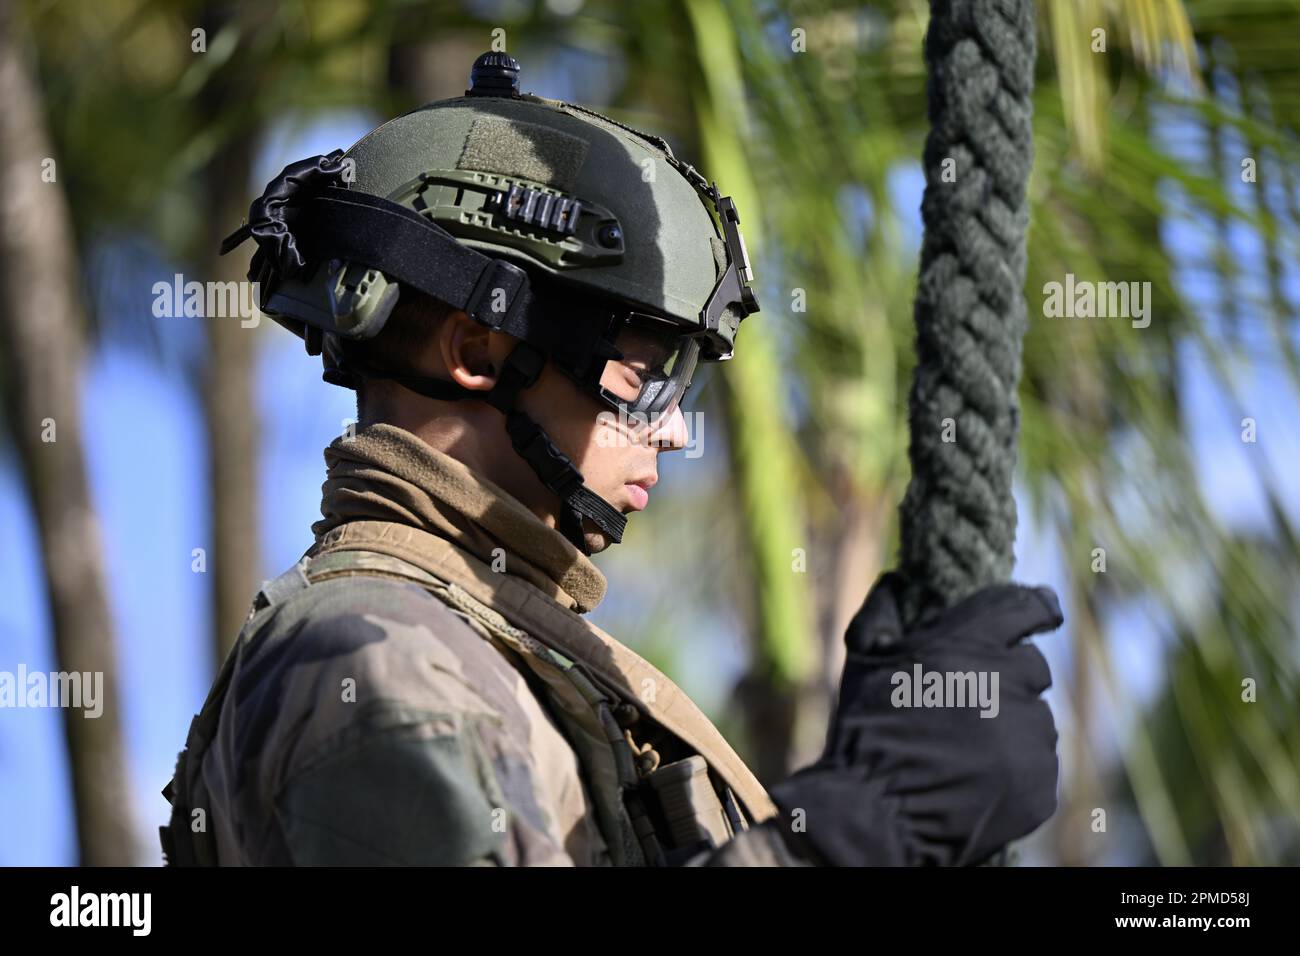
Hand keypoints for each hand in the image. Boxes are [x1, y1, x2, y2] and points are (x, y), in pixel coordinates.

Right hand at [769, 571, 1062, 865]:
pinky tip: (977, 776)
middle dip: (1008, 676)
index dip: (1037, 607)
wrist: (874, 815)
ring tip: (966, 747)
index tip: (1045, 610)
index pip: (1025, 608)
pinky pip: (1039, 764)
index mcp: (970, 645)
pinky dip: (1016, 767)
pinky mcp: (1039, 785)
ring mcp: (1029, 738)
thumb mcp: (864, 659)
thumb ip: (884, 611)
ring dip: (1011, 724)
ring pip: (1036, 718)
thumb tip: (898, 579)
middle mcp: (1009, 684)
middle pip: (1032, 667)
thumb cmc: (865, 731)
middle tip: (970, 700)